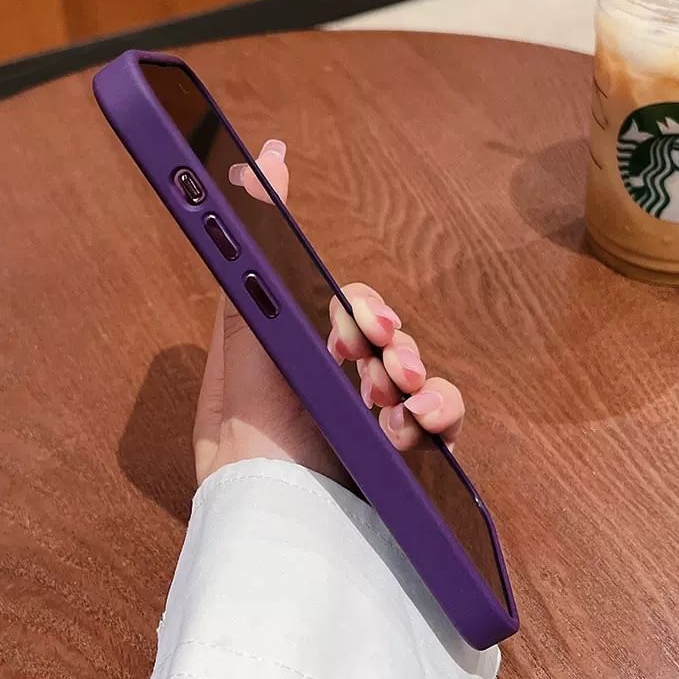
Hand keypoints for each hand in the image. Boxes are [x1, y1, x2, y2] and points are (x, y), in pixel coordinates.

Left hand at [193, 139, 464, 485]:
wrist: (280, 520)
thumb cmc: (249, 442)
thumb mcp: (241, 355)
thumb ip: (245, 282)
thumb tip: (237, 192)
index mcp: (288, 349)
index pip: (307, 285)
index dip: (299, 231)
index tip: (275, 159)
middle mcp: (328, 374)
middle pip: (369, 318)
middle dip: (371, 319)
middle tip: (365, 338)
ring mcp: (368, 408)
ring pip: (409, 359)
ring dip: (405, 364)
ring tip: (388, 391)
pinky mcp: (403, 443)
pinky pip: (441, 409)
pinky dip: (439, 406)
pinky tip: (413, 421)